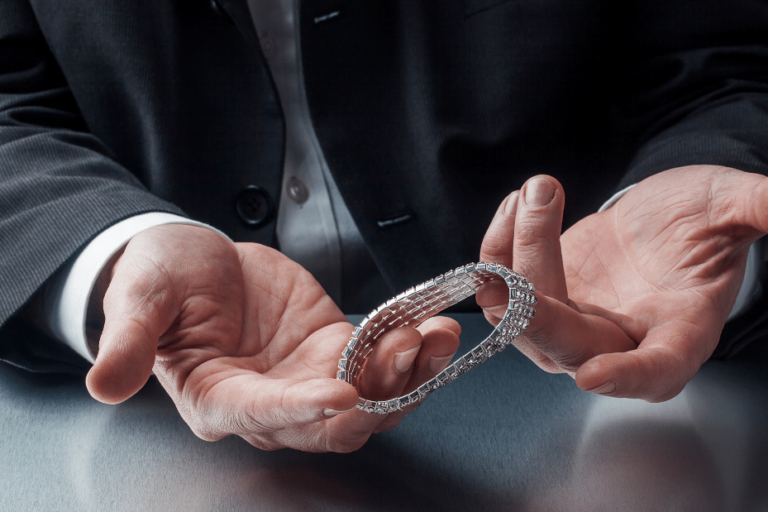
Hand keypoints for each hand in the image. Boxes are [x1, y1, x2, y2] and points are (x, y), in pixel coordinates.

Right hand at [85, 225, 459, 451]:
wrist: (199, 258)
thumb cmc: (163, 276)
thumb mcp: (141, 297)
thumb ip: (130, 339)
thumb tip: (104, 383)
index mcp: (216, 397)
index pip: (260, 414)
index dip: (300, 409)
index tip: (340, 394)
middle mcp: (269, 402)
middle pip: (329, 422)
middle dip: (376, 397)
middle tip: (411, 353)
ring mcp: (307, 379)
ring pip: (366, 399)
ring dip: (408, 374)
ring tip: (439, 335)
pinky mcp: (334, 351)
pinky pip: (378, 363)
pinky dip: (410, 351)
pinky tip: (436, 327)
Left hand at [480, 167, 767, 401]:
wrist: (657, 219)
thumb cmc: (700, 220)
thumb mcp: (731, 206)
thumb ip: (759, 207)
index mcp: (678, 332)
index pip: (658, 369)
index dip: (627, 377)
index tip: (594, 377)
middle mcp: (618, 340)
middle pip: (569, 348)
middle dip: (535, 315)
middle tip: (506, 278)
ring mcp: (570, 324)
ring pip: (522, 313)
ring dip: (518, 251)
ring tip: (539, 191)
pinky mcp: (537, 299)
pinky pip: (501, 287)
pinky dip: (498, 246)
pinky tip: (518, 203)